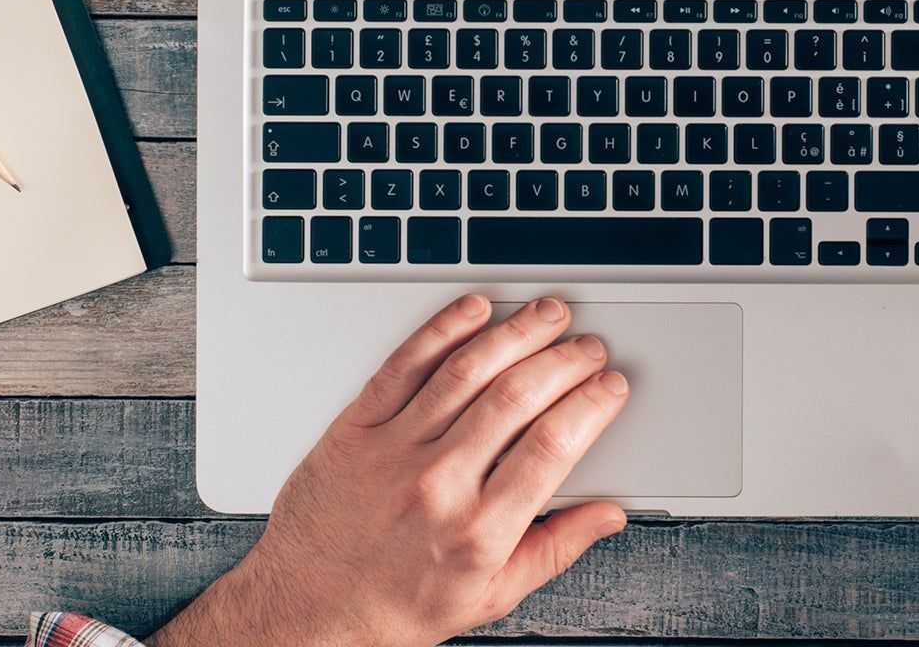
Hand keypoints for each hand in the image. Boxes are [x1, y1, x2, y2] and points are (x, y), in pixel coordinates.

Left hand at [154, 295, 629, 646]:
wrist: (309, 609)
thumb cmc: (396, 606)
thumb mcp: (490, 596)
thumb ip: (555, 549)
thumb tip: (608, 516)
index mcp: (479, 531)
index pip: (552, 447)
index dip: (591, 406)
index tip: (609, 386)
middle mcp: (438, 485)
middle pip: (516, 398)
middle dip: (565, 362)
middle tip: (588, 347)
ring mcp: (393, 450)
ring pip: (466, 371)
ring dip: (515, 333)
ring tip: (547, 315)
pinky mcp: (356, 428)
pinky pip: (404, 365)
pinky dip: (442, 330)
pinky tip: (472, 310)